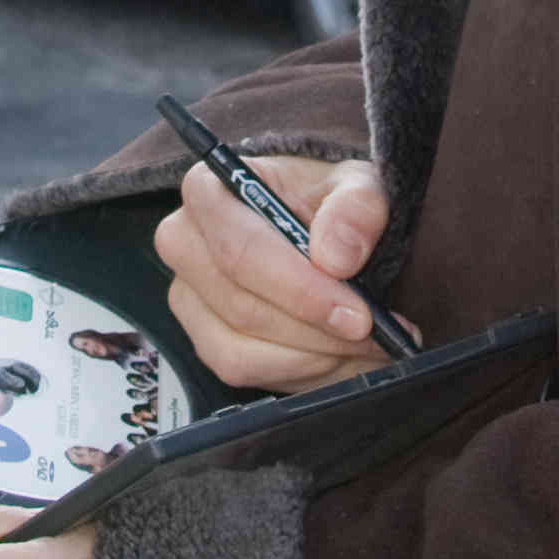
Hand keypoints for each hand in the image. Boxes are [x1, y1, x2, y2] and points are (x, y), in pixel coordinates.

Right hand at [154, 154, 388, 394]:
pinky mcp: (204, 339)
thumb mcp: (360, 187)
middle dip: (315, 328)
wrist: (327, 236)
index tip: (357, 312)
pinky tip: (337, 354)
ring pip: (241, 349)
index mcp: (209, 189)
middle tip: (374, 332)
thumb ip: (357, 206)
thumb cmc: (331, 205)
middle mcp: (184, 243)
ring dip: (312, 355)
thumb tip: (336, 256)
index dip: (299, 288)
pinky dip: (298, 371)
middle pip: (242, 305)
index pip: (240, 248)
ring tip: (365, 343)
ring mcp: (188, 297)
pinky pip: (242, 370)